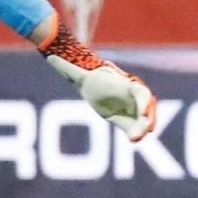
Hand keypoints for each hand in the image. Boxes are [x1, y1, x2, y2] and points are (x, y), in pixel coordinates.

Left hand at [40, 21, 156, 139]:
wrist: (97, 89)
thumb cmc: (92, 80)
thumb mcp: (80, 77)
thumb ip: (68, 69)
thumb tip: (49, 57)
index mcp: (127, 83)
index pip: (141, 92)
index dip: (144, 102)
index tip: (142, 112)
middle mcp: (136, 96)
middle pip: (147, 107)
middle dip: (148, 117)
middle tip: (146, 130)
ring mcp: (136, 107)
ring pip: (145, 118)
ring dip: (143, 128)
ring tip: (135, 138)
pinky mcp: (132, 118)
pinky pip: (137, 126)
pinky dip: (137, 133)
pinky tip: (133, 139)